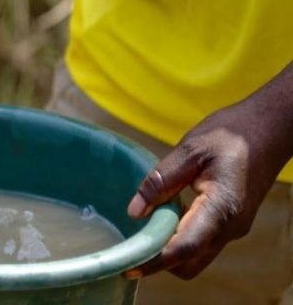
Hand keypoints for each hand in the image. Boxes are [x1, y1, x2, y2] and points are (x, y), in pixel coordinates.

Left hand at [124, 97, 291, 278]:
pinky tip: (165, 219)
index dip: (154, 261)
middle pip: (189, 262)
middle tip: (131, 246)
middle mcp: (229, 227)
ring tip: (145, 230)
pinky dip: (181, 240)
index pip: (184, 247)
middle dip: (159, 261)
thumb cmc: (231, 135)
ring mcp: (233, 228)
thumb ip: (161, 181)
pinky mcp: (231, 224)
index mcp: (220, 208)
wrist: (269, 131)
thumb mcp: (190, 149)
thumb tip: (135, 212)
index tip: (128, 267)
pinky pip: (203, 243)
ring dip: (170, 251)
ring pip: (196, 257)